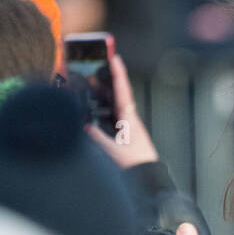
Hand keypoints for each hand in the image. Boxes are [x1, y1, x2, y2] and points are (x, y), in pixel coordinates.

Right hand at [83, 53, 158, 169]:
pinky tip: (94, 104)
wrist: (148, 177)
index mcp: (129, 119)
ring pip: (113, 103)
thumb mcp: (114, 152)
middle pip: (117, 93)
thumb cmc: (137, 165)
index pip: (123, 91)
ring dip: (102, 92)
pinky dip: (102, 106)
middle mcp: (129, 119)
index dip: (118, 73)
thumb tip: (85, 127)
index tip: (114, 57)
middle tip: (95, 65)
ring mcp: (126, 125)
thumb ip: (99, 139)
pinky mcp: (123, 133)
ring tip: (89, 82)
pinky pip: (111, 114)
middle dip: (106, 78)